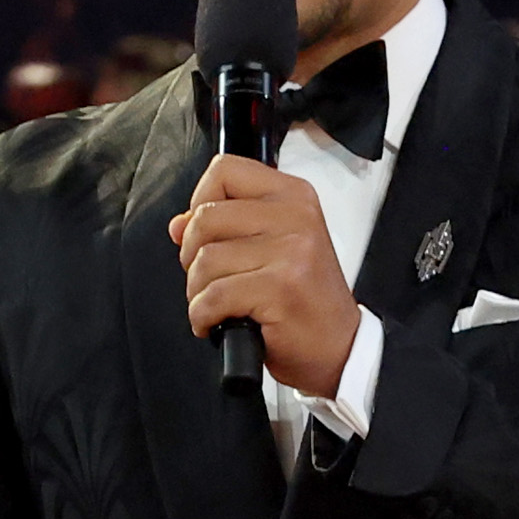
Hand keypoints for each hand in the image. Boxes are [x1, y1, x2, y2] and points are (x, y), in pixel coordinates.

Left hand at [168, 155, 361, 398]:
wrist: (340, 347)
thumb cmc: (305, 301)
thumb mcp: (274, 248)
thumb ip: (227, 227)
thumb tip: (178, 225)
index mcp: (294, 197)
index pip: (224, 171)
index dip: (199, 202)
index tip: (206, 234)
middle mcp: (296, 217)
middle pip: (206, 217)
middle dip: (192, 256)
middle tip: (209, 279)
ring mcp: (290, 251)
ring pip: (205, 260)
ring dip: (198, 293)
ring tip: (220, 306)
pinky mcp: (279, 288)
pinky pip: (213, 296)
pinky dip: (203, 317)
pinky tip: (217, 324)